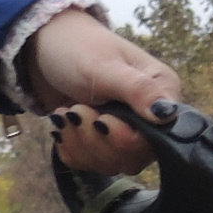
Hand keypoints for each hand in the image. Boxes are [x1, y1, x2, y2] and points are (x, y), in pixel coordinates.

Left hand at [29, 9, 183, 175]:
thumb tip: (168, 115)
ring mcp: (126, 131)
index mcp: (162, 93)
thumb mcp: (104, 67)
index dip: (126, 139)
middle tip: (76, 109)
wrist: (45, 48)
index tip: (100, 119)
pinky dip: (72, 149)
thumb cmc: (77, 47)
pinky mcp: (101, 141)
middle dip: (97, 140)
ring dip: (80, 143)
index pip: (158, 139)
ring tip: (66, 113)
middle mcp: (149, 117)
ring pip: (111, 163)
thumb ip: (138, 90)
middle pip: (134, 157)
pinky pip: (92, 164)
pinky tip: (63, 127)